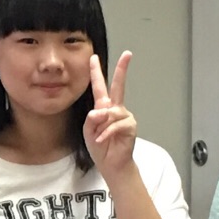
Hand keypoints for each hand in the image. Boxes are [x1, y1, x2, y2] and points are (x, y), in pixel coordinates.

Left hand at [83, 51, 137, 178]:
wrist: (111, 164)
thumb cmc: (100, 147)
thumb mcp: (88, 131)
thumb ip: (91, 119)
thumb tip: (100, 111)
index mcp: (104, 108)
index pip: (99, 87)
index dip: (96, 72)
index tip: (94, 57)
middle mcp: (116, 109)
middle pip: (118, 86)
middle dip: (122, 69)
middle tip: (127, 54)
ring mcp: (125, 116)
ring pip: (110, 113)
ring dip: (101, 126)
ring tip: (99, 137)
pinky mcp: (130, 125)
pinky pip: (115, 124)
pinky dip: (106, 133)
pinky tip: (102, 140)